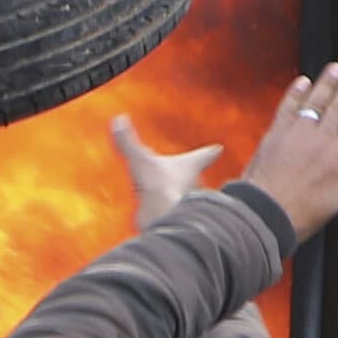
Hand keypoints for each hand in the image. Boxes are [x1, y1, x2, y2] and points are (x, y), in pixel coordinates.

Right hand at [104, 114, 221, 229]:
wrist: (162, 218)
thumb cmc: (159, 185)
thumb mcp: (140, 159)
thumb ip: (128, 142)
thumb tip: (119, 119)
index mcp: (190, 166)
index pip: (203, 156)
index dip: (209, 152)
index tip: (218, 148)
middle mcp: (192, 185)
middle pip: (197, 178)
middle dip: (194, 175)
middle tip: (197, 173)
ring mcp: (184, 203)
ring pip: (186, 196)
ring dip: (180, 194)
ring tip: (175, 193)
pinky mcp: (174, 218)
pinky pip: (171, 212)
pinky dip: (166, 210)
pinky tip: (158, 212)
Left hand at [236, 59, 337, 238]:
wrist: (266, 213)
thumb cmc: (302, 212)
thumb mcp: (337, 196)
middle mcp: (322, 141)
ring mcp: (298, 134)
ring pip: (316, 101)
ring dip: (328, 82)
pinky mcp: (276, 133)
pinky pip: (288, 107)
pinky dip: (296, 93)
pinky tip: (304, 81)